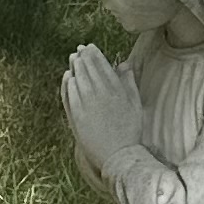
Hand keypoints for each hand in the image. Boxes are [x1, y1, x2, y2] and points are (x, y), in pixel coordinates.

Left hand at [62, 43, 145, 176]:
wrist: (118, 155)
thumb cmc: (130, 131)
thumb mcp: (135, 105)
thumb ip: (129, 83)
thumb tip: (124, 64)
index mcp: (116, 90)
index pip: (101, 65)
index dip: (94, 54)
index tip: (89, 47)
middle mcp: (100, 94)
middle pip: (87, 69)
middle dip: (83, 57)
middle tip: (79, 50)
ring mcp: (86, 104)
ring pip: (77, 78)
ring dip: (74, 67)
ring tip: (73, 58)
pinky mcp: (75, 114)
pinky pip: (69, 93)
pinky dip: (67, 83)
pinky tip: (68, 77)